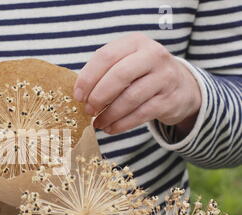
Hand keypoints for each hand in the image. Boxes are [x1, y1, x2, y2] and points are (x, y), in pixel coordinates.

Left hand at [74, 33, 201, 136]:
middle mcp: (153, 55)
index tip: (78, 96)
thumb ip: (103, 72)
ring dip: (109, 114)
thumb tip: (79, 94)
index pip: (106, 56)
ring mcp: (164, 77)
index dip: (88, 78)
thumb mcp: (125, 63)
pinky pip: (141, 114)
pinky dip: (122, 124)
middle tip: (88, 110)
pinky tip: (111, 128)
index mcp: (135, 42)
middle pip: (119, 76)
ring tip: (98, 123)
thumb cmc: (141, 75)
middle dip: (99, 96)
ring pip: (130, 98)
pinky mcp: (169, 99)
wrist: (181, 86)